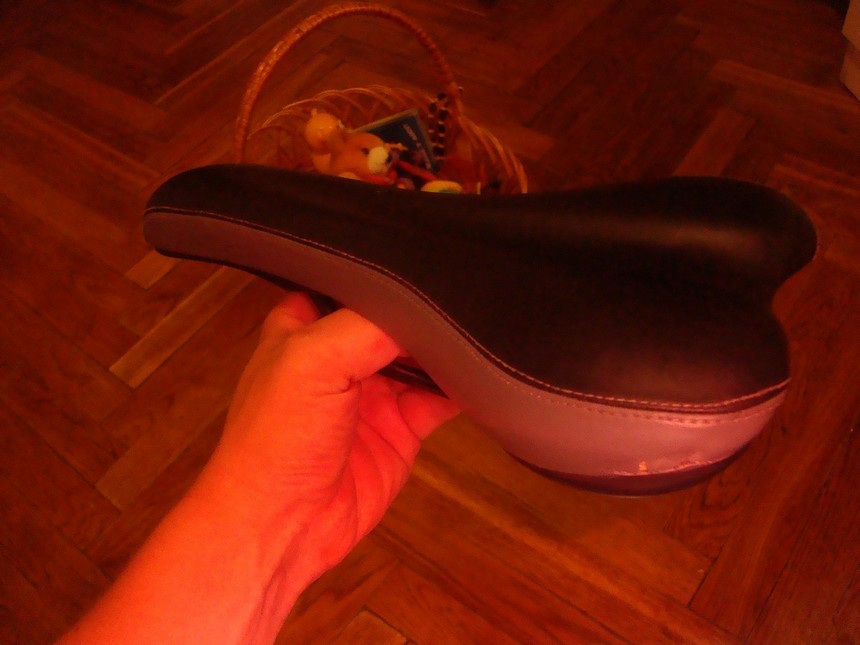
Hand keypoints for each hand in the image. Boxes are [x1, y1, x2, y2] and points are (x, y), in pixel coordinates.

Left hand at [205, 292, 459, 577]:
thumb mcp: (311, 360)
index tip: (426, 262)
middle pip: (394, 321)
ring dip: (446, 350)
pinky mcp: (400, 429)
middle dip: (425, 314)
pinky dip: (461, 389)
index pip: (353, 284)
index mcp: (306, 328)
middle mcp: (340, 357)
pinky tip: (478, 375)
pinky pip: (439, 399)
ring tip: (476, 331)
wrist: (283, 525)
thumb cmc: (273, 442)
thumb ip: (365, 326)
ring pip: (422, 357)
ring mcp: (373, 394)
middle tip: (462, 298)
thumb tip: (422, 314)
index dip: (385, 276)